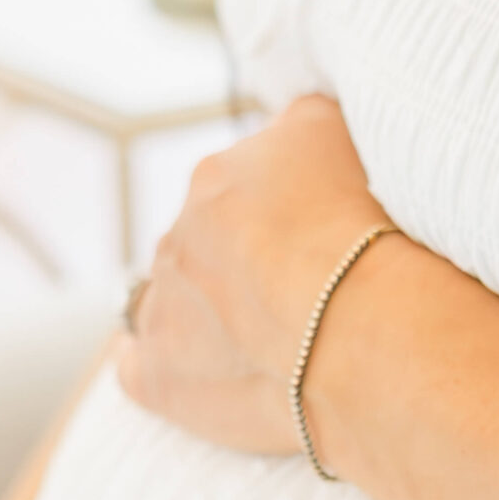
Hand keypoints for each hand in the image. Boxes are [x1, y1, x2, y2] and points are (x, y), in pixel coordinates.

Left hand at [117, 93, 397, 455]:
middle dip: (246, 263)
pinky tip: (193, 373)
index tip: (321, 238)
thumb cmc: (359, 229)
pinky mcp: (158, 376)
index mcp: (218, 176)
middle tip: (306, 292)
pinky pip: (139, 367)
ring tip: (266, 338)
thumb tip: (291, 127)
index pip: (242, 187)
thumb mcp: (338, 130)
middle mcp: (180, 234)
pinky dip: (161, 366)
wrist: (352, 324)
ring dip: (206, 311)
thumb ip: (302, 123)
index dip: (284, 216)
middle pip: (207, 243)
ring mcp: (163, 306)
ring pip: (173, 298)